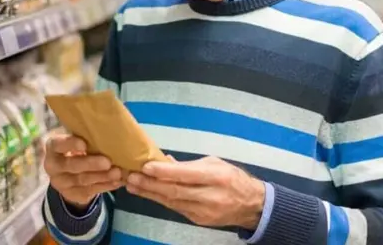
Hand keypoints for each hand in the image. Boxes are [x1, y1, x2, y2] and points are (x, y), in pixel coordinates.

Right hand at [44, 133, 122, 208]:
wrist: (69, 173)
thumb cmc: (77, 148)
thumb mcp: (76, 139)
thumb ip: (86, 135)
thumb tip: (110, 128)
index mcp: (53, 148)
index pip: (57, 145)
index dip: (69, 144)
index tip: (84, 144)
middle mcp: (53, 166)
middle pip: (71, 165)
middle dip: (91, 164)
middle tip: (107, 161)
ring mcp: (62, 183)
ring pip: (83, 180)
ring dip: (102, 177)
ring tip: (117, 172)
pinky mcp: (73, 194)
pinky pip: (90, 191)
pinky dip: (105, 186)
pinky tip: (117, 181)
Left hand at [126, 156, 264, 229]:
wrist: (251, 205)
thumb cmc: (232, 178)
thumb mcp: (214, 163)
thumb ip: (189, 164)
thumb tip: (165, 160)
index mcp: (216, 177)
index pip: (186, 175)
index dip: (164, 172)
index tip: (146, 166)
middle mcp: (210, 196)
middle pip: (175, 192)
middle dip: (150, 185)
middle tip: (131, 177)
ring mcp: (204, 211)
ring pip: (172, 203)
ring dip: (150, 194)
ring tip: (133, 185)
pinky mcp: (198, 220)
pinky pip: (176, 209)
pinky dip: (161, 200)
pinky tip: (148, 193)